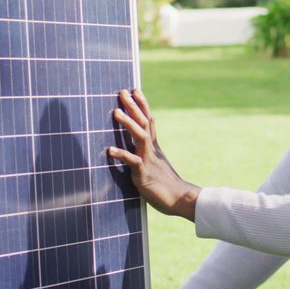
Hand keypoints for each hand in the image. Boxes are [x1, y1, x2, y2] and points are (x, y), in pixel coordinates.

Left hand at [109, 89, 199, 220]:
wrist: (180, 199)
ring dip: (128, 124)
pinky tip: (110, 150)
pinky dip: (122, 154)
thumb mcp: (156, 165)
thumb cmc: (166, 185)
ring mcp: (149, 160)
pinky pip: (133, 161)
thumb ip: (147, 155)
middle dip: (133, 106)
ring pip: (140, 137)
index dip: (142, 104)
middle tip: (123, 92)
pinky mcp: (144, 174)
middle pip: (143, 123)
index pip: (149, 120)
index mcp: (154, 147)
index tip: (135, 89)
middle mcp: (152, 149)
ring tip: (116, 112)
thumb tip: (136, 150)